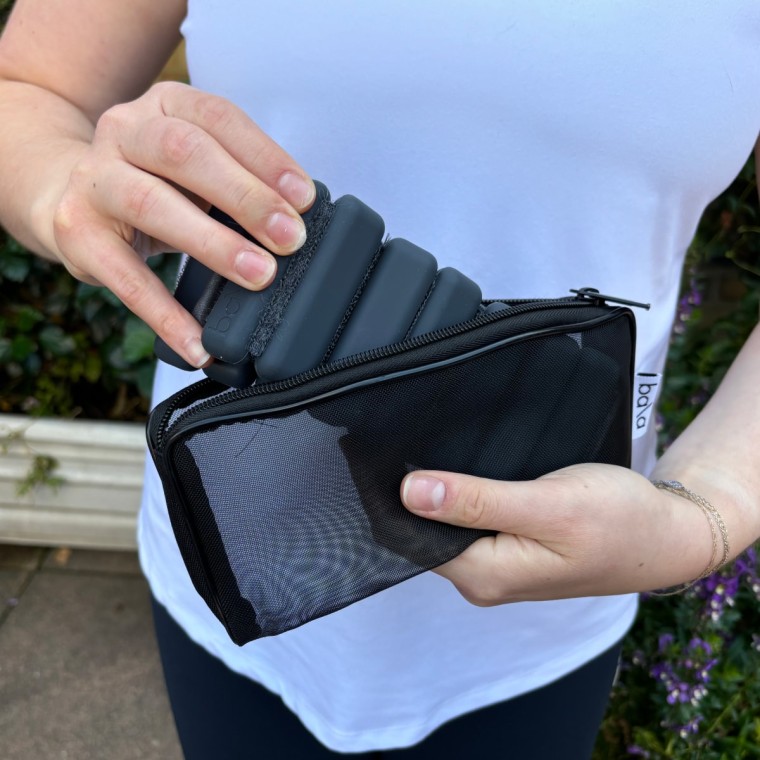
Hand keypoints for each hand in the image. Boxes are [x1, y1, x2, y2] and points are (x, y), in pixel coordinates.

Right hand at [51, 81, 314, 366]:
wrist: (69, 194)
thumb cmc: (157, 181)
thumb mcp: (199, 166)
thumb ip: (241, 179)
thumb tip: (297, 221)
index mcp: (166, 106)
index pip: (220, 119)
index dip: (266, 158)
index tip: (305, 198)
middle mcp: (125, 130)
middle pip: (185, 153)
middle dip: (246, 198)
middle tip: (290, 239)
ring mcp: (95, 179)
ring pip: (150, 203)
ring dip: (213, 244)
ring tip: (259, 275)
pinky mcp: (78, 232)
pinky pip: (125, 278)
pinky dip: (166, 316)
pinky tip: (198, 344)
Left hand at [400, 463, 719, 604]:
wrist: (667, 533)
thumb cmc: (617, 519)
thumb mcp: (546, 505)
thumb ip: (477, 501)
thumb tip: (409, 492)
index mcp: (485, 576)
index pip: (414, 537)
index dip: (397, 497)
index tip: (384, 455)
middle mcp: (484, 579)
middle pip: (427, 532)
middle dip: (418, 492)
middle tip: (412, 441)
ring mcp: (499, 566)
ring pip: (449, 526)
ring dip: (444, 493)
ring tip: (435, 449)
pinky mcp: (512, 550)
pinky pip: (472, 523)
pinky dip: (467, 497)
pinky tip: (467, 472)